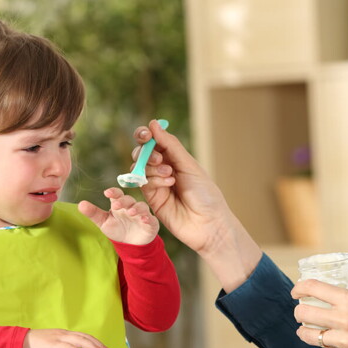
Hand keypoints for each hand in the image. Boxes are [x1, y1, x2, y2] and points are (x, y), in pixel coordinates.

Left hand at [78, 187, 158, 244]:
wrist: (130, 244)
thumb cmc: (117, 229)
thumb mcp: (103, 222)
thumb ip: (93, 213)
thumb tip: (80, 204)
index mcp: (119, 204)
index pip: (117, 194)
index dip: (113, 192)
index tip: (107, 192)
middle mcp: (131, 206)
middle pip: (129, 199)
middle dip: (123, 200)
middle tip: (116, 205)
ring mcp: (141, 214)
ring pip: (141, 206)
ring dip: (137, 208)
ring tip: (130, 212)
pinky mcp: (150, 223)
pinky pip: (151, 219)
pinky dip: (148, 218)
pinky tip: (144, 220)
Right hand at [132, 120, 260, 290]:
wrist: (208, 224)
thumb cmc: (205, 194)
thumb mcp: (189, 165)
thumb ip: (170, 145)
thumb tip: (153, 123)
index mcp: (175, 158)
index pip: (154, 141)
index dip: (145, 135)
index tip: (145, 133)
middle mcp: (163, 169)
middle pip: (142, 153)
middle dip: (146, 152)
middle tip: (159, 158)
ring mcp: (156, 184)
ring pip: (139, 167)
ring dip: (152, 168)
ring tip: (170, 175)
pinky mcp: (151, 198)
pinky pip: (142, 183)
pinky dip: (153, 180)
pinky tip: (168, 184)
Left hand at [292, 278, 347, 347]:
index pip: (313, 288)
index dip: (299, 288)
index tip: (296, 290)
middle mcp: (344, 319)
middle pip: (302, 312)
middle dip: (298, 311)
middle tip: (301, 311)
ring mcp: (343, 340)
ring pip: (308, 334)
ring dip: (304, 331)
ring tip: (307, 328)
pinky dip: (325, 343)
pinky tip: (329, 340)